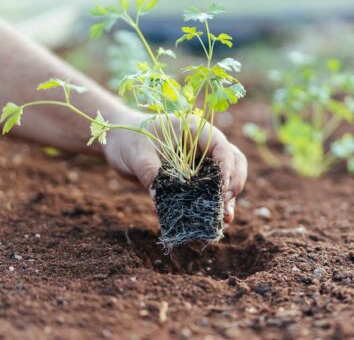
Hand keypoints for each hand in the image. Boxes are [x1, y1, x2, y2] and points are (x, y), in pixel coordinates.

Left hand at [102, 110, 246, 222]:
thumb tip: (159, 196)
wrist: (120, 143)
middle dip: (234, 183)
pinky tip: (213, 222)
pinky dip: (214, 207)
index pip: (221, 146)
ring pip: (226, 180)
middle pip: (233, 162)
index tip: (222, 187)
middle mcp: (203, 146)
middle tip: (225, 202)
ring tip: (226, 219)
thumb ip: (149, 172)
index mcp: (195, 130)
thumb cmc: (129, 139)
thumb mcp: (137, 154)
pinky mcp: (193, 181)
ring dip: (228, 199)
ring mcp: (200, 164)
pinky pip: (209, 193)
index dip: (227, 166)